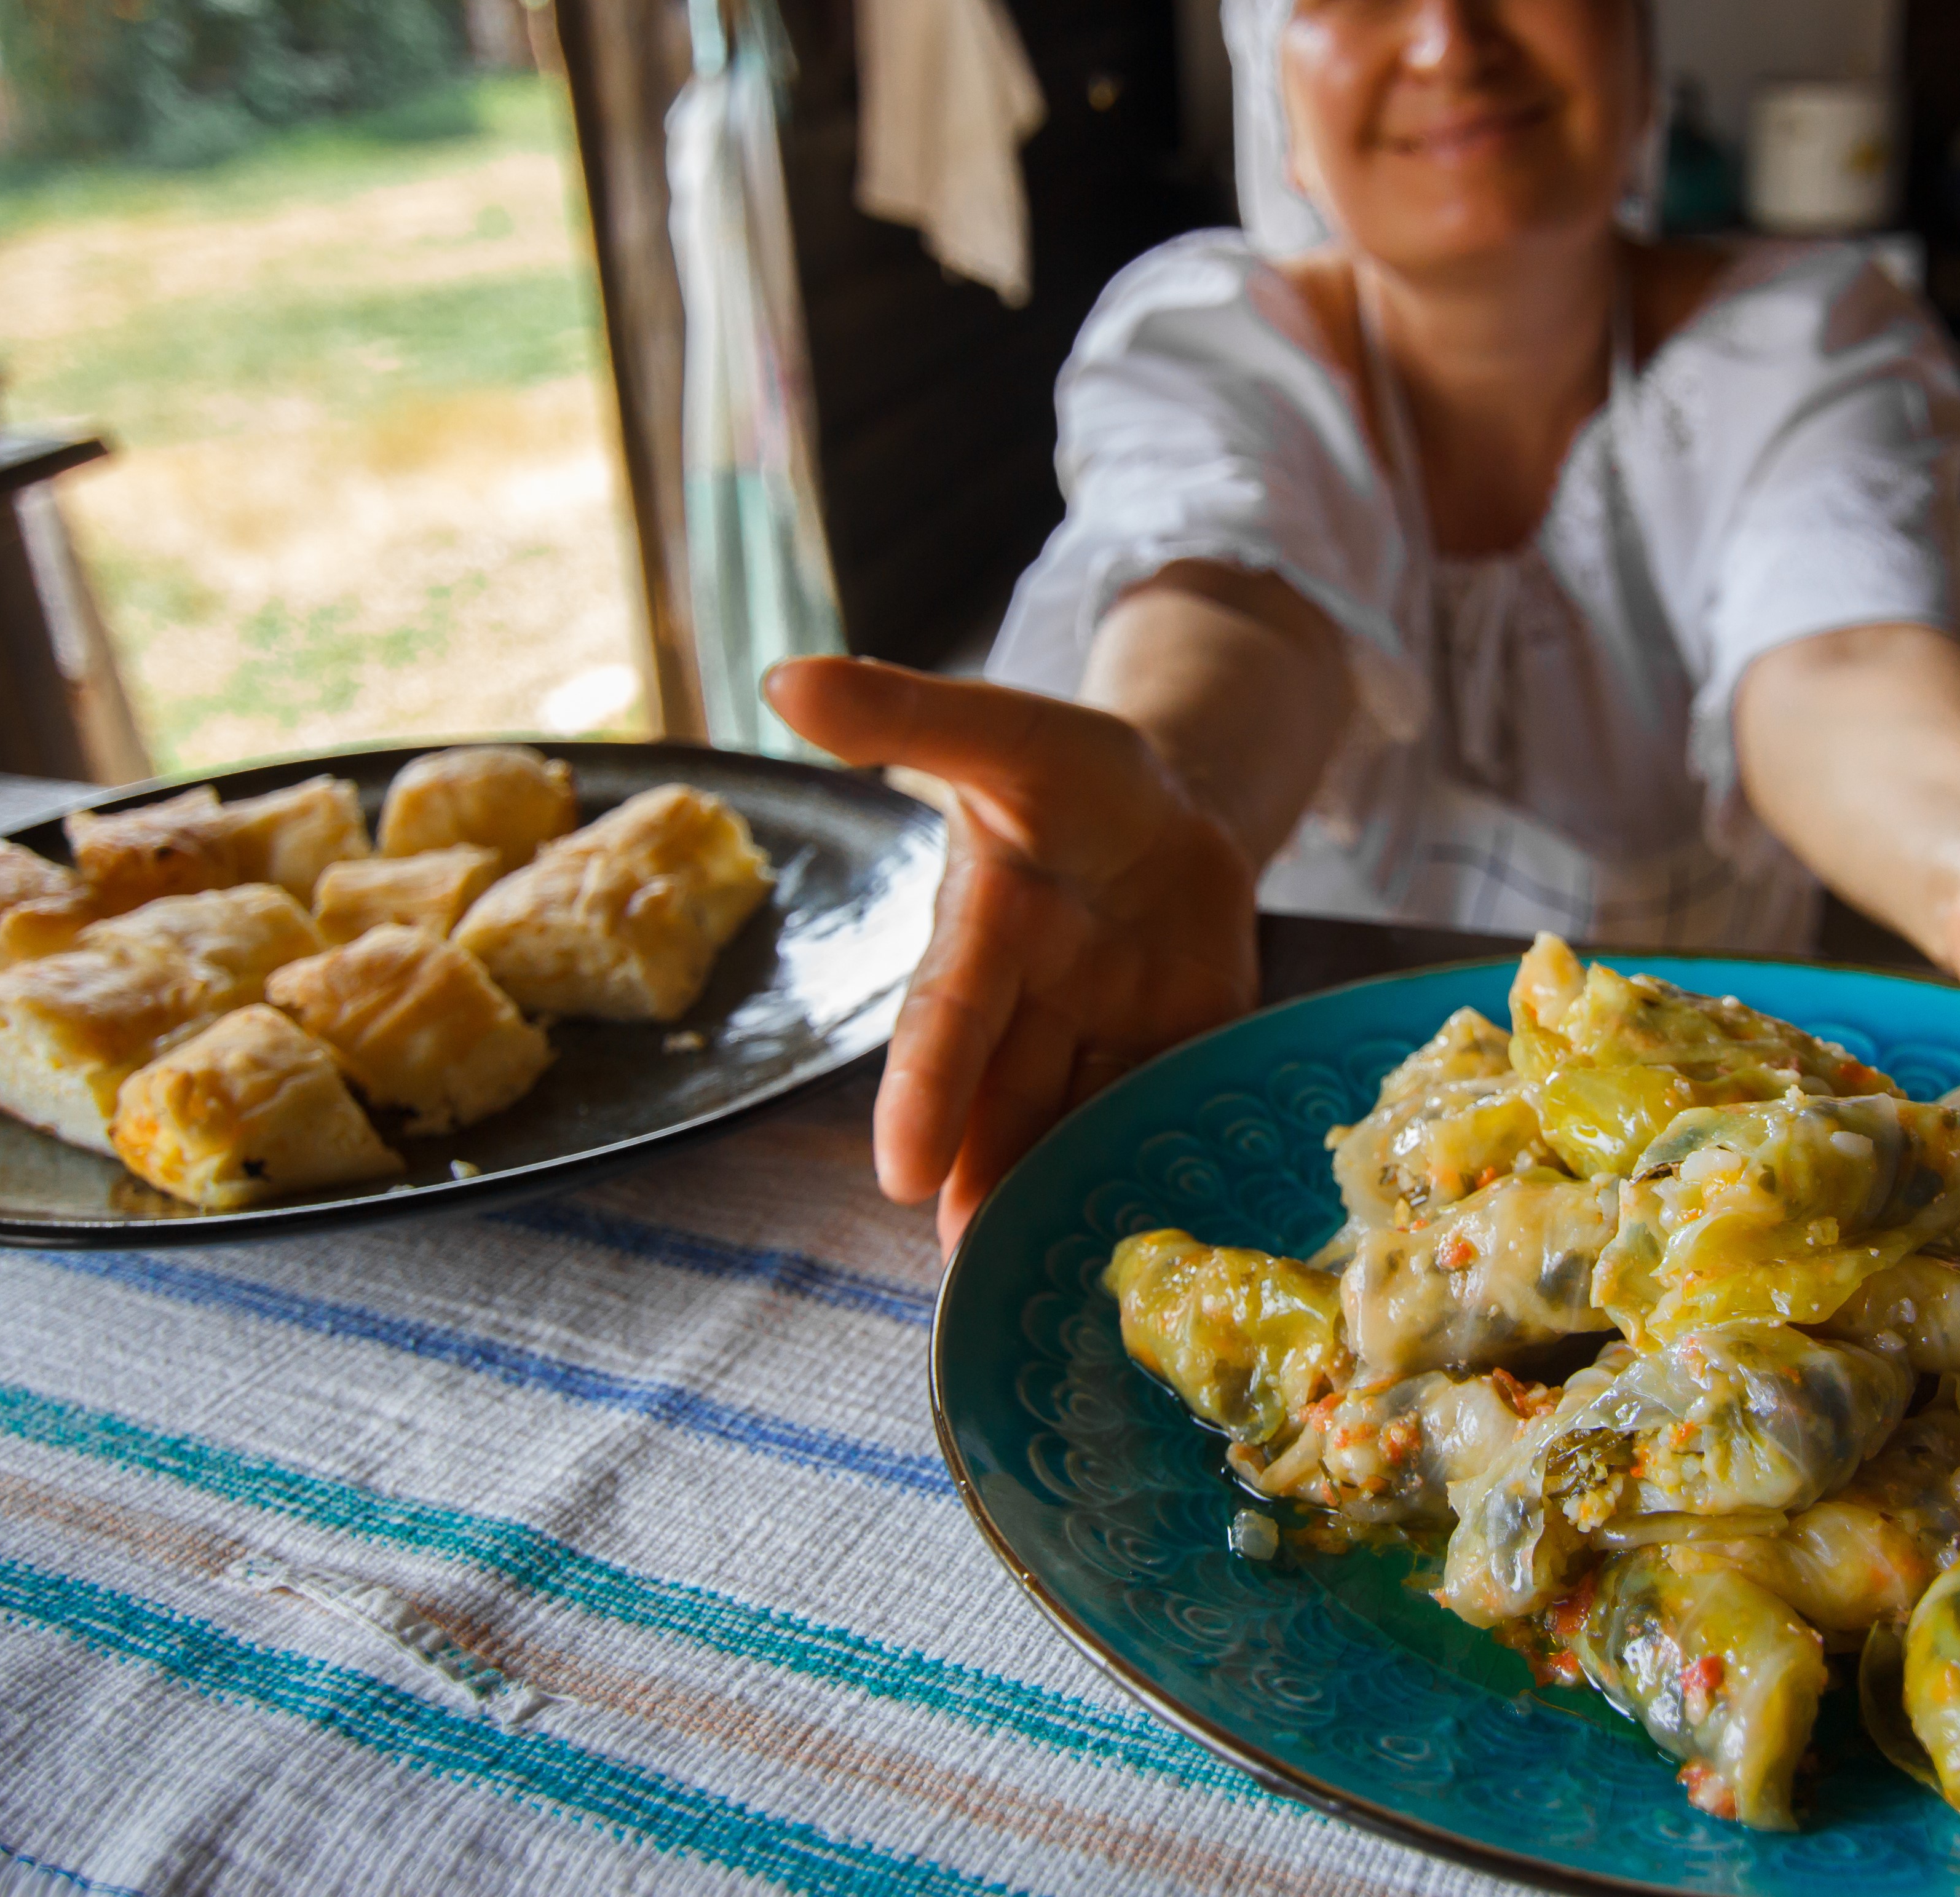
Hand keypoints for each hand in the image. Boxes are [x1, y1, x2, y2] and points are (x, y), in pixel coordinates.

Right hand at [764, 657, 1259, 1249]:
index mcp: (984, 932)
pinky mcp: (1167, 1056)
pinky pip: (1152, 1119)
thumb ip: (910, 715)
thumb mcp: (1007, 730)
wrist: (1172, 805)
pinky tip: (1141, 1239)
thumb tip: (786, 678)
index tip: (896, 1171)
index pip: (946, 1017)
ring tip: (1029, 1281)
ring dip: (1046, 1198)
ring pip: (1066, 1127)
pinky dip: (1146, 1173)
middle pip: (998, 1099)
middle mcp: (1029, 1005)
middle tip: (958, 1265)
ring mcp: (1098, 1038)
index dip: (921, 1092)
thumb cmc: (1074, 769)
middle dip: (976, 1179)